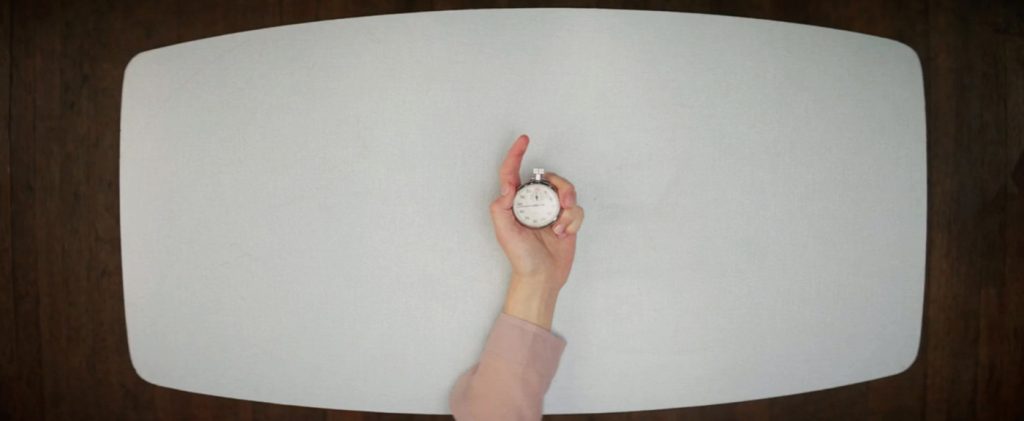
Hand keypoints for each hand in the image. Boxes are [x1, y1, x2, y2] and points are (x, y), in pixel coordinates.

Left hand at [490, 134, 584, 292]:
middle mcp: (535, 203)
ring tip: (562, 224)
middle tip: (564, 201)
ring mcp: (552, 211)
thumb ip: (501, 207)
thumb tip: (508, 186)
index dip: (516, 154)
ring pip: (567, 191)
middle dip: (560, 186)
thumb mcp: (504, 232)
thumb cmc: (520, 257)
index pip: (512, 172)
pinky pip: (577, 209)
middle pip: (550, 178)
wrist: (542, 277)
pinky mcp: (568, 220)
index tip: (524, 140)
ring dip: (569, 206)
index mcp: (516, 203)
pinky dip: (573, 221)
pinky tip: (564, 233)